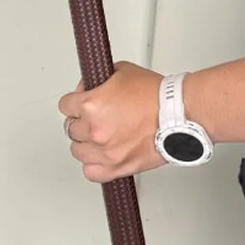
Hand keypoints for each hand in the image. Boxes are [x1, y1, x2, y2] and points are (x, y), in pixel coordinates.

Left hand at [58, 62, 164, 182]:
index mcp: (92, 105)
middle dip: (81, 120)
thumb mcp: (120, 71)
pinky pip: (91, 173)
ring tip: (99, 135)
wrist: (179, 114)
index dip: (74, 101)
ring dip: (86, 142)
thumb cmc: (156, 95)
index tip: (81, 102)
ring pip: (78, 151)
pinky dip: (94, 165)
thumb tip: (86, 88)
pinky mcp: (118, 168)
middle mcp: (95, 130)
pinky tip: (101, 155)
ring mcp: (106, 151)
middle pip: (71, 128)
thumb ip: (97, 80)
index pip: (65, 105)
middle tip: (96, 117)